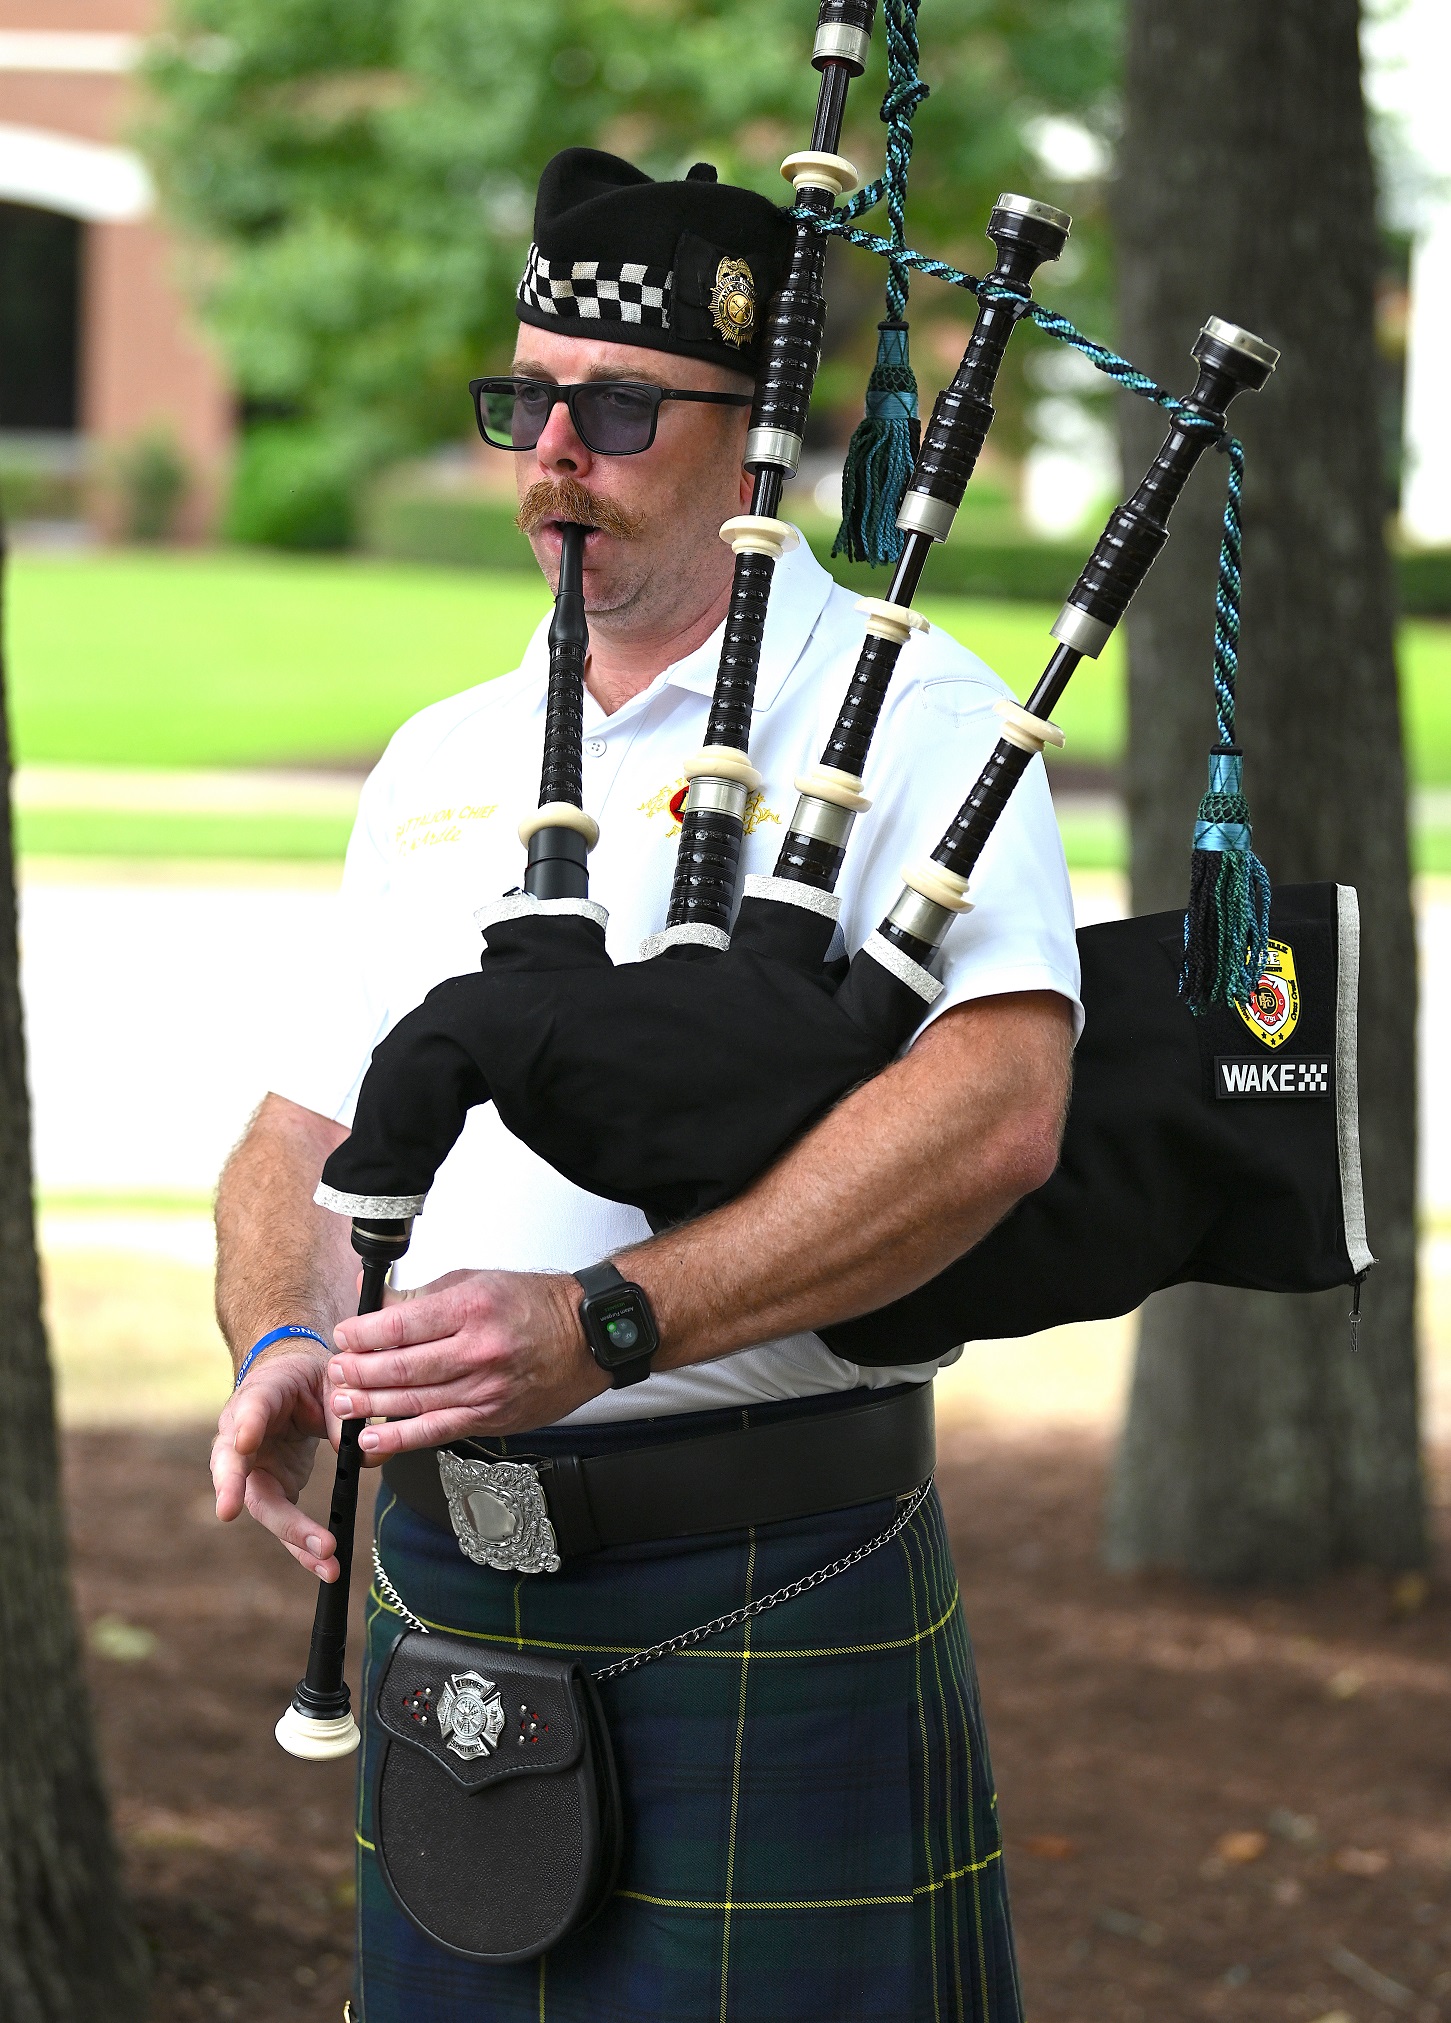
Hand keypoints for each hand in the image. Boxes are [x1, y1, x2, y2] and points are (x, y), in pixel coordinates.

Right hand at [211, 1345, 343, 1580]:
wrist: (292, 1380)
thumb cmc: (309, 1376)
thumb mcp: (333, 1378)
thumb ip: (343, 1412)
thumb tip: (365, 1454)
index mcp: (261, 1393)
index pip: (249, 1407)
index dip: (245, 1424)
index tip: (243, 1443)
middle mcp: (244, 1435)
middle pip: (235, 1467)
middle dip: (238, 1491)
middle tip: (232, 1512)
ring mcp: (255, 1468)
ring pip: (262, 1505)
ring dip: (292, 1535)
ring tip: (326, 1560)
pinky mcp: (274, 1490)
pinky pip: (284, 1522)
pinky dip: (304, 1546)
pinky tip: (327, 1567)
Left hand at [326, 1268, 605, 1456]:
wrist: (585, 1337)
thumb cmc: (533, 1306)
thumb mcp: (475, 1282)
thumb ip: (420, 1295)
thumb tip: (372, 1298)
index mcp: (471, 1308)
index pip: (402, 1324)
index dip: (364, 1333)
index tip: (344, 1335)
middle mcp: (478, 1350)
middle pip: (403, 1366)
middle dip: (359, 1371)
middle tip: (334, 1372)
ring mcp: (484, 1388)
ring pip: (415, 1401)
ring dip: (371, 1405)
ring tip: (340, 1404)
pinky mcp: (489, 1416)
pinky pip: (437, 1430)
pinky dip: (401, 1437)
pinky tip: (373, 1438)